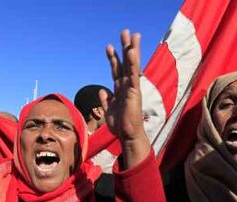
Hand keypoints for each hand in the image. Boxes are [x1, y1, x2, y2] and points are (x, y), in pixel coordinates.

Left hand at [100, 29, 149, 168]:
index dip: (113, 58)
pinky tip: (132, 53)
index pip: (116, 70)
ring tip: (132, 35)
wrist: (127, 135)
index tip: (109, 46)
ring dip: (132, 50)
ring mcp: (131, 88)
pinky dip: (133, 64)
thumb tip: (103, 90)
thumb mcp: (109, 110)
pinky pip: (133, 75)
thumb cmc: (120, 125)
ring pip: (132, 65)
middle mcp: (127, 86)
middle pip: (125, 63)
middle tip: (125, 32)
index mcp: (120, 89)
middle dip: (125, 47)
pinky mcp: (134, 92)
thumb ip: (106, 100)